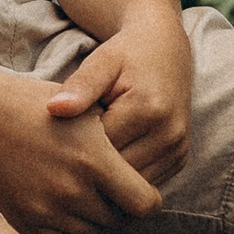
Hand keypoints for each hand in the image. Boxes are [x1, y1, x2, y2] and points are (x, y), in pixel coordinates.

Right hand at [0, 51, 167, 233]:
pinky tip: (66, 203)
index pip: (145, 204)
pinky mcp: (24, 222)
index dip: (149, 198)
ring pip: (92, 233)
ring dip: (96, 218)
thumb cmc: (34, 104)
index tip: (141, 188)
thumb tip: (152, 171)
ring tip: (88, 192)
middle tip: (115, 190)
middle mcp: (70, 190)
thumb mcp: (84, 110)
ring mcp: (44, 210)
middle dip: (122, 208)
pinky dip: (71, 227)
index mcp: (92, 159)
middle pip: (119, 221)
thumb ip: (122, 143)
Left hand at [44, 14, 192, 188]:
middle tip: (70, 148)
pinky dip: (125, 175)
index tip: (61, 133)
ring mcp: (178, 149)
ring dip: (109, 174)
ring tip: (90, 152)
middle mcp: (169, 133)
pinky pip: (145, 180)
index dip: (75, 145)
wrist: (166, 50)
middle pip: (116, 172)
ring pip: (131, 183)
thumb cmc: (127, 54)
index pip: (100, 149)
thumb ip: (80, 86)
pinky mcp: (180, 158)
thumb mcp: (102, 62)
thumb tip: (53, 109)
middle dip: (92, 164)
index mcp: (149, 109)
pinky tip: (110, 157)